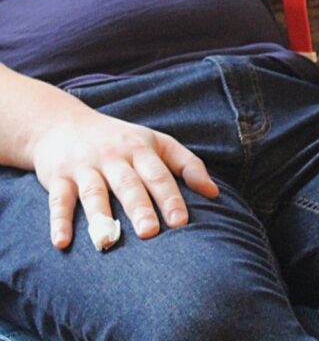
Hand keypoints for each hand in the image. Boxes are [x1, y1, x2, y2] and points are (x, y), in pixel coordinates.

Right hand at [30, 110, 218, 248]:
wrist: (60, 123)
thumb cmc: (120, 139)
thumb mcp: (156, 142)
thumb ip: (187, 165)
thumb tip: (214, 193)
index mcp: (141, 149)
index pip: (159, 175)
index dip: (170, 197)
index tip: (182, 222)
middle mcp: (113, 157)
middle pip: (128, 185)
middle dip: (139, 208)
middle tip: (151, 233)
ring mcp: (84, 167)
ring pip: (94, 194)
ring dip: (100, 218)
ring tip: (107, 242)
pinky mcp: (57, 178)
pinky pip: (58, 201)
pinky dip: (58, 222)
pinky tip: (61, 243)